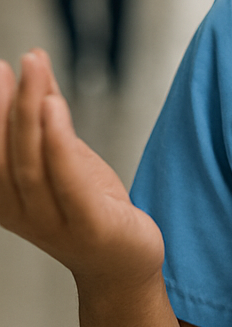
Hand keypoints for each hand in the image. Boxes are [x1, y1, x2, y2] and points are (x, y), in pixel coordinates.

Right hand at [0, 50, 164, 294]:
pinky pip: (66, 179)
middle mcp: (20, 210)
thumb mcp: (67, 155)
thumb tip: (32, 65)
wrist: (124, 263)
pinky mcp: (88, 224)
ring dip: (28, 110)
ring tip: (32, 67)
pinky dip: (58, 141)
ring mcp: (52, 220)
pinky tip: (55, 106)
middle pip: (3, 151)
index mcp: (6, 197)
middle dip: (1, 104)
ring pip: (30, 160)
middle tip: (7, 63)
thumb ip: (48, 115)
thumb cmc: (91, 205)